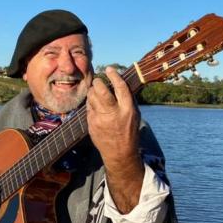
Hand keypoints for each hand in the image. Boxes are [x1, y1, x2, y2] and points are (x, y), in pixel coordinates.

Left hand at [87, 66, 143, 212]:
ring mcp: (101, 119)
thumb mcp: (134, 115)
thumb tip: (118, 82)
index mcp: (128, 110)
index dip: (114, 75)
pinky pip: (88, 107)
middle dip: (98, 82)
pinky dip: (91, 103)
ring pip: (92, 97)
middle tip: (98, 80)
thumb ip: (127, 100)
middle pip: (102, 90)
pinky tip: (95, 106)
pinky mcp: (92, 124)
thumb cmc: (129, 132)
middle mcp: (114, 113)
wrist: (119, 153)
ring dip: (93, 91)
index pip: (120, 87)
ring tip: (96, 92)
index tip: (109, 69)